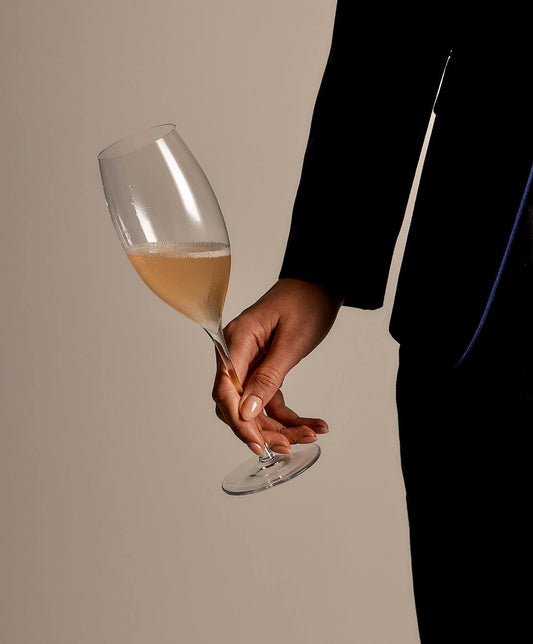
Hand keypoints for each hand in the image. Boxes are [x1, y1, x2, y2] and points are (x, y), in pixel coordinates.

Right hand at [212, 278, 341, 453]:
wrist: (320, 283)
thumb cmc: (307, 302)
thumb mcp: (292, 343)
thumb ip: (268, 378)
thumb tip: (246, 413)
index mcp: (237, 341)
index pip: (225, 389)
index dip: (238, 421)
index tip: (257, 444)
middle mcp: (237, 353)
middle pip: (237, 403)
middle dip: (263, 429)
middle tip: (290, 446)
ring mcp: (249, 361)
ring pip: (254, 406)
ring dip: (280, 425)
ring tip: (311, 434)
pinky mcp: (263, 366)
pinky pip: (268, 397)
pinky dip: (288, 414)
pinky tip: (312, 422)